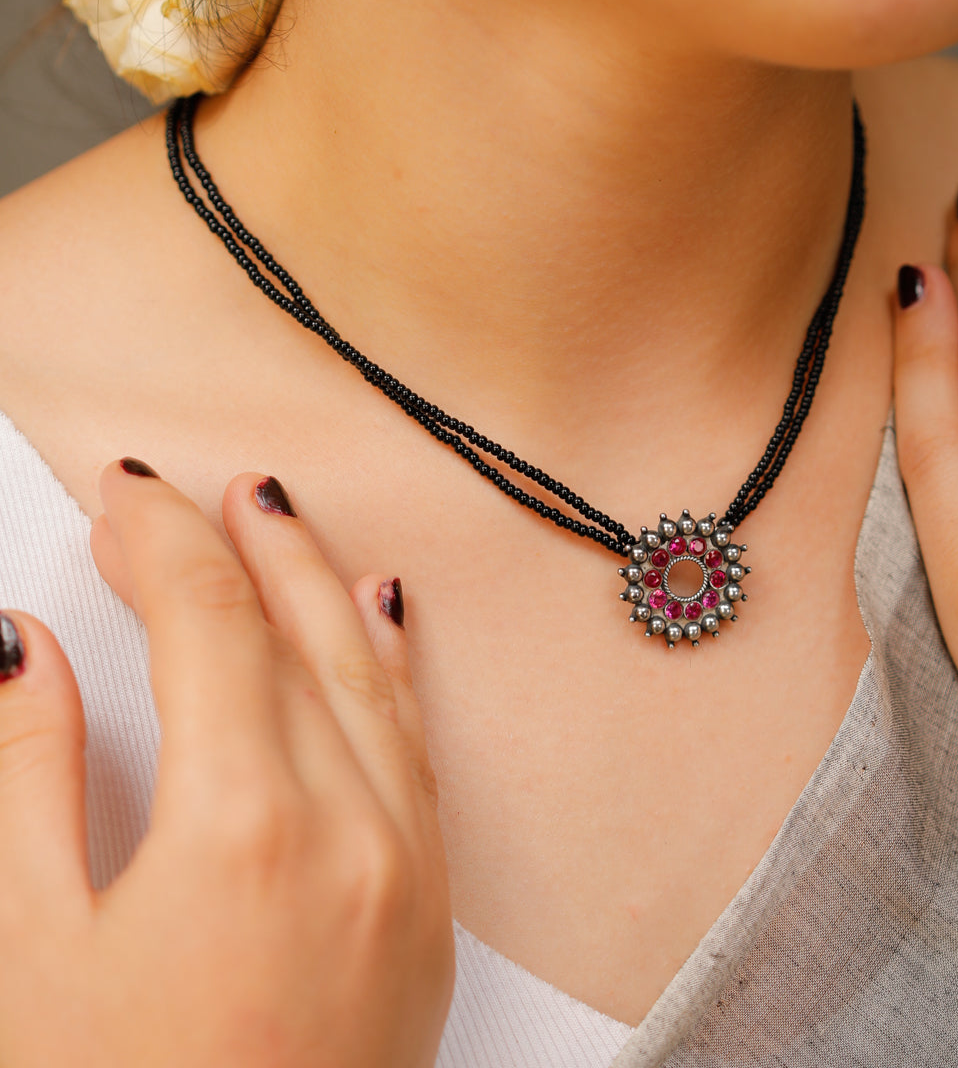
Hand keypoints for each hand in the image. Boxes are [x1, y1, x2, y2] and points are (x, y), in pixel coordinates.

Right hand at [0, 462, 452, 1066]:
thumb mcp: (25, 957)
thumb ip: (22, 780)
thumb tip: (15, 648)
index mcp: (249, 825)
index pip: (209, 621)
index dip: (160, 540)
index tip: (124, 493)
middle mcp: (356, 826)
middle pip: (299, 628)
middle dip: (244, 542)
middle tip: (200, 486)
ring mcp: (410, 864)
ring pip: (370, 675)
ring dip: (322, 584)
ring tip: (283, 519)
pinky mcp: (431, 908)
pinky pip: (415, 747)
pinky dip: (389, 667)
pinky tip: (378, 620)